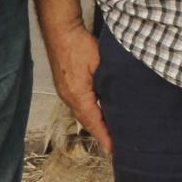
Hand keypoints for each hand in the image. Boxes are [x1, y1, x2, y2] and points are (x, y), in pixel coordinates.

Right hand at [43, 21, 111, 154]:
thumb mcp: (100, 63)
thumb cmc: (79, 44)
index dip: (105, 137)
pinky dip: (89, 115)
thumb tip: (120, 97)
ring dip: (94, 125)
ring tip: (109, 135)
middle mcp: (69, 97)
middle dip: (101, 135)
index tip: (114, 150)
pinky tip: (98, 115)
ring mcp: (64, 93)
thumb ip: (109, 81)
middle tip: (115, 147)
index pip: (94, 122)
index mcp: (78, 94)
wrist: (60, 30)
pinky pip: (78, 106)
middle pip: (87, 122)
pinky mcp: (64, 87)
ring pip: (82, 115)